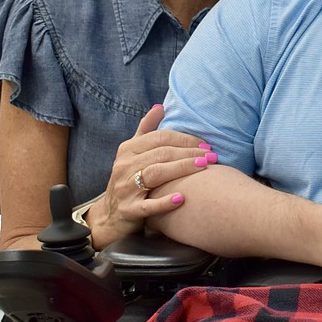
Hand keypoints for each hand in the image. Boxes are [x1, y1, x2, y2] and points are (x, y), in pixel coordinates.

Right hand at [89, 105, 215, 248]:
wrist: (110, 216)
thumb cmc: (128, 180)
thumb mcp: (132, 153)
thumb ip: (146, 130)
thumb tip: (161, 106)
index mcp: (128, 149)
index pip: (160, 137)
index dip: (185, 139)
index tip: (205, 144)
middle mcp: (124, 166)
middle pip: (162, 154)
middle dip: (189, 153)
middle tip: (211, 155)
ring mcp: (125, 188)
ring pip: (156, 173)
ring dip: (183, 169)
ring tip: (204, 167)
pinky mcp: (129, 210)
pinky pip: (148, 205)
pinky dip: (165, 202)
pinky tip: (181, 198)